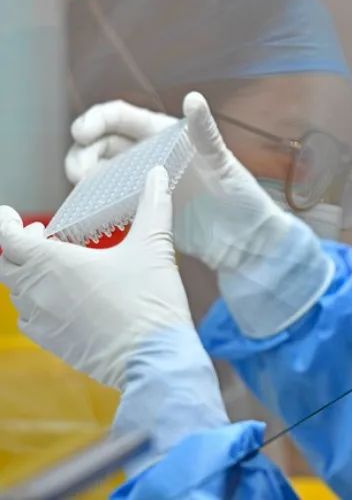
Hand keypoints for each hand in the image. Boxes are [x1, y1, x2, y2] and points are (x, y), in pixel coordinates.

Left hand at [0, 167, 195, 388]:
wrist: (154, 358)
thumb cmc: (150, 300)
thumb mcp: (154, 247)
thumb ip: (153, 205)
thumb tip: (157, 173)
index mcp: (53, 263)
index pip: (7, 238)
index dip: (5, 223)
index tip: (10, 215)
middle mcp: (38, 292)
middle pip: (6, 266)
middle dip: (16, 247)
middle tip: (37, 235)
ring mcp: (43, 322)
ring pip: (17, 294)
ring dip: (27, 276)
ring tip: (52, 267)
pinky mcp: (54, 344)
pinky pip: (30, 320)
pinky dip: (36, 305)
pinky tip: (59, 302)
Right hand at [67, 93, 292, 271]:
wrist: (245, 243)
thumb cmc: (242, 198)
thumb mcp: (223, 162)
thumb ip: (204, 132)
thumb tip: (194, 98)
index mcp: (168, 136)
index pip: (123, 118)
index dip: (98, 120)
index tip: (81, 132)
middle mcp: (153, 156)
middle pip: (104, 144)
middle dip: (84, 151)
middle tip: (79, 171)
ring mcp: (146, 183)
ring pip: (102, 172)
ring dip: (85, 175)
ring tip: (82, 187)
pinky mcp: (144, 210)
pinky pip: (111, 201)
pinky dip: (96, 201)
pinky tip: (91, 209)